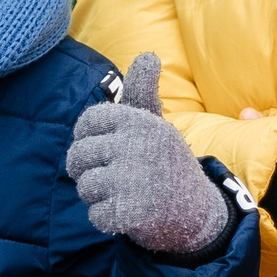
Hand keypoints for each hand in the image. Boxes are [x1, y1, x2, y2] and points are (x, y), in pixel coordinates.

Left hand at [67, 52, 231, 254]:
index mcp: (137, 120)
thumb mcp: (154, 125)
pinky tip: (128, 214)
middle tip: (115, 176)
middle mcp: (133, 144)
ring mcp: (131, 179)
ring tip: (124, 194)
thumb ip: (142, 92)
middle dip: (89, 172)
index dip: (88, 138)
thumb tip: (149, 56)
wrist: (198, 211)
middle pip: (78, 156)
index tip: (106, 148)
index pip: (88, 122)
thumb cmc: (164, 162)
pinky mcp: (130, 211)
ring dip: (99, 197)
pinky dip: (108, 220)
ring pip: (85, 187)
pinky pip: (95, 216)